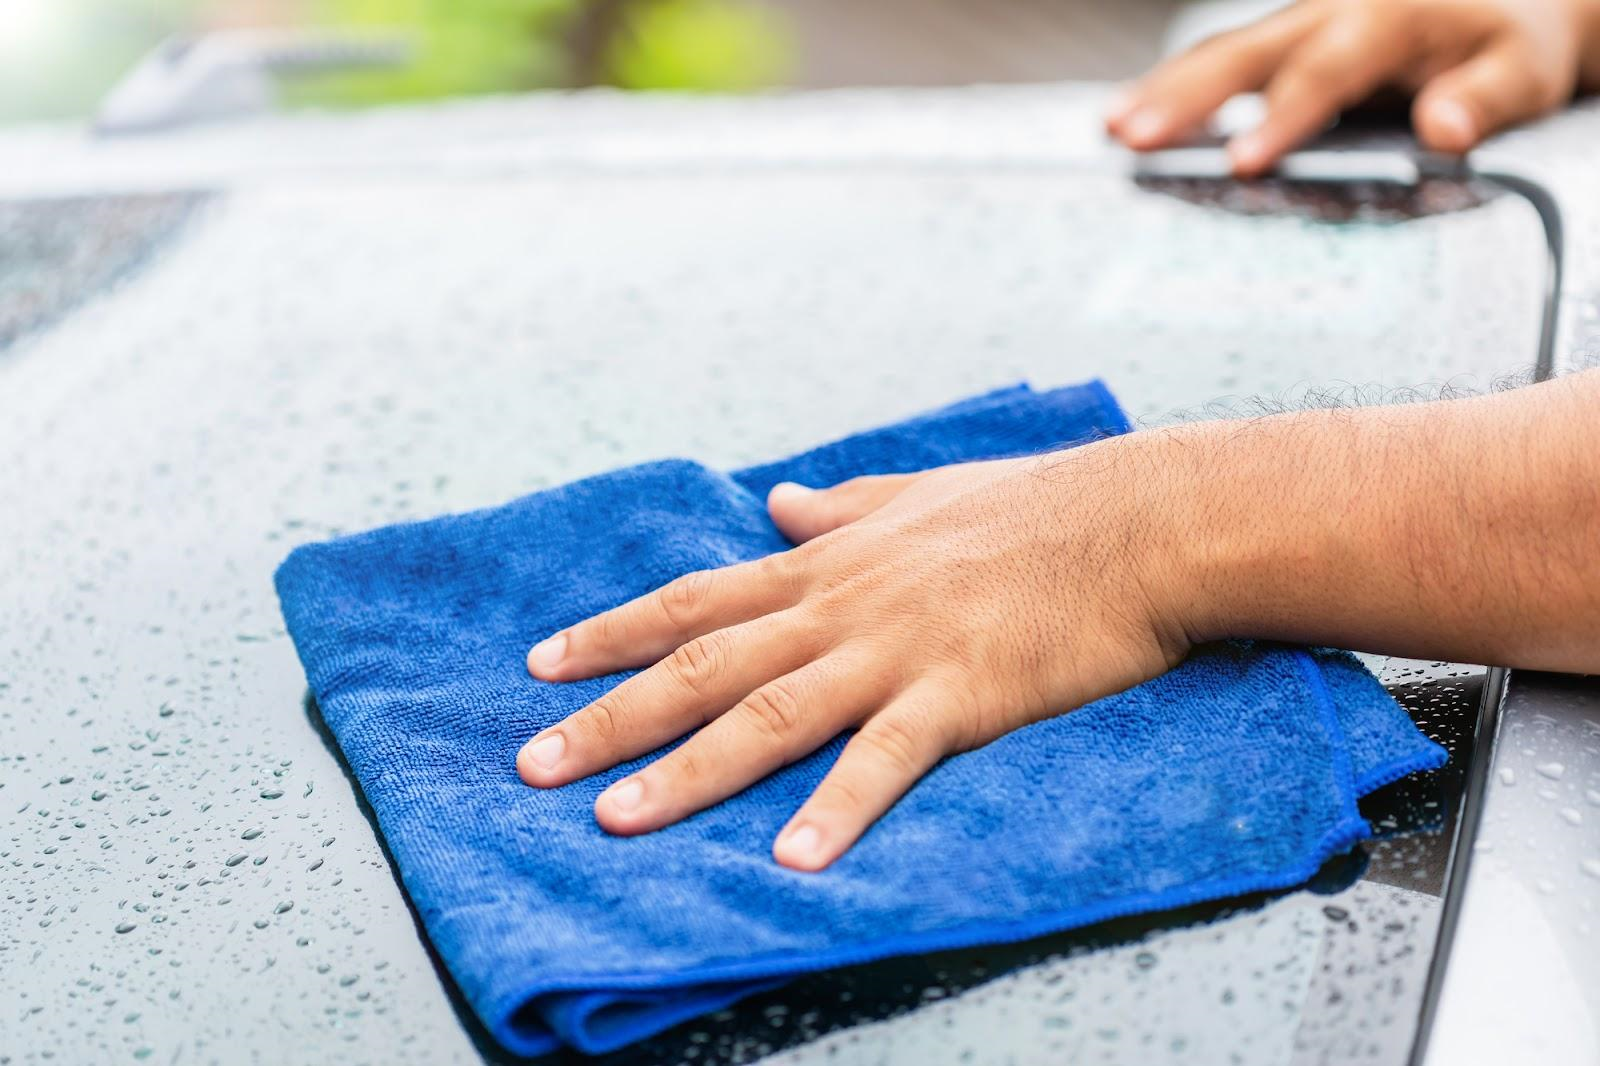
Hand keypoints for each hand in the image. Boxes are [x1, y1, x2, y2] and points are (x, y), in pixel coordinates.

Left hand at [516, 447, 1190, 870]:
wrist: (1133, 519)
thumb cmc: (1032, 507)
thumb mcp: (918, 493)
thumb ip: (842, 506)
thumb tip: (780, 503)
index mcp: (828, 566)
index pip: (694, 601)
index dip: (611, 635)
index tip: (540, 666)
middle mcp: (841, 608)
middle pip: (704, 665)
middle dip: (612, 716)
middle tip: (532, 764)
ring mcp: (895, 650)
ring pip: (770, 714)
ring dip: (688, 770)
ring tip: (617, 818)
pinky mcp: (960, 693)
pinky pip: (885, 759)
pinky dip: (836, 808)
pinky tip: (792, 859)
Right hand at [1105, 0, 1599, 175]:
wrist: (1510, 3)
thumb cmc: (1510, 45)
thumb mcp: (1523, 73)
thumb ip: (1484, 101)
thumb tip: (1443, 127)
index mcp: (1391, 16)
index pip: (1326, 71)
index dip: (1282, 118)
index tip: (1242, 163)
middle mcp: (1333, 10)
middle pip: (1247, 52)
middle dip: (1186, 96)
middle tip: (1131, 136)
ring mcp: (1300, 22)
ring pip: (1221, 51)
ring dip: (1162, 90)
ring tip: (1110, 129)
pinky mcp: (1283, 41)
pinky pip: (1222, 60)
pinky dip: (1172, 87)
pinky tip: (1128, 117)